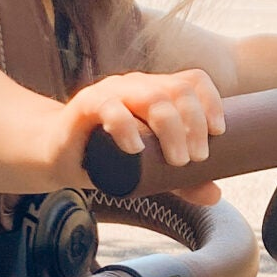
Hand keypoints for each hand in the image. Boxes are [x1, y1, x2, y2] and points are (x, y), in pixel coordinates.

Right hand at [60, 68, 226, 198]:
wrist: (58, 156)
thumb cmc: (107, 157)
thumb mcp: (150, 171)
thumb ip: (182, 181)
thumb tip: (216, 195)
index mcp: (156, 91)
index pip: (191, 81)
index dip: (210, 101)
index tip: (218, 132)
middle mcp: (137, 85)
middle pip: (175, 90)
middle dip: (194, 124)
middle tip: (198, 158)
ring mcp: (112, 93)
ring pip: (149, 96)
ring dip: (171, 127)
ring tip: (177, 160)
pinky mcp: (85, 105)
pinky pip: (108, 106)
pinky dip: (125, 126)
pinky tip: (135, 147)